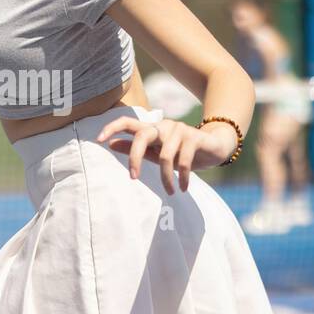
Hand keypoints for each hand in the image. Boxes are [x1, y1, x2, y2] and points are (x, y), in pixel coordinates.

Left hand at [95, 113, 235, 194]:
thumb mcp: (157, 152)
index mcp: (152, 128)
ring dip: (166, 178)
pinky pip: (184, 161)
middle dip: (135, 158)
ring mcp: (180, 130)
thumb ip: (136, 149)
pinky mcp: (195, 137)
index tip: (98, 140)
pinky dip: (182, 178)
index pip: (128, 122)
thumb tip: (110, 144)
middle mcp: (164, 125)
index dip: (112, 128)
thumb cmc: (182, 151)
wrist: (215, 147)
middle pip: (142, 136)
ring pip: (165, 156)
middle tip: (133, 178)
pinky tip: (183, 188)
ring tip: (170, 192)